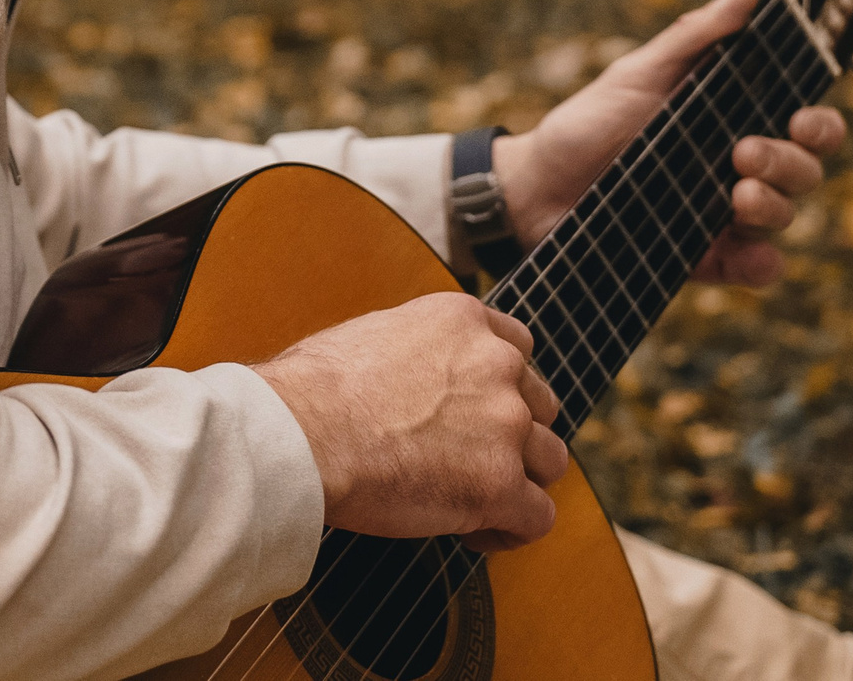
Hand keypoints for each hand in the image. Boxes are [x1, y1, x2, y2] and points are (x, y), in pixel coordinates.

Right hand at [253, 293, 566, 551]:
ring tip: (477, 500)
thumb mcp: (373, 334)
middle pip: (539, 404)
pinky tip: (474, 532)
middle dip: (512, 433)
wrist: (303, 431)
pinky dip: (511, 529)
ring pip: (549, 460)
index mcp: (462, 320)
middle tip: (471, 458)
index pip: (517, 346)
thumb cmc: (313, 389)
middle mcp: (496, 364)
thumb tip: (412, 379)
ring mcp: (504, 425)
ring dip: (520, 480)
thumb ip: (417, 350)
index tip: (477, 409)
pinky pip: (537, 517)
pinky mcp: (500, 485)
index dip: (502, 385)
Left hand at [493, 0, 848, 285]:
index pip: (803, 123)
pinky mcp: (704, 258)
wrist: (533, 188)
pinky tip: (745, 252)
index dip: (820, 124)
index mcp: (733, 119)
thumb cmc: (587, 123)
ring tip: (736, 195)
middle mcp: (739, 168)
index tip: (801, 119)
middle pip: (804, 170)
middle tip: (744, 153)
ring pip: (785, 216)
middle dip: (789, 162)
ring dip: (775, 206)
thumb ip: (694, 36)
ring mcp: (724, 216)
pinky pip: (756, 270)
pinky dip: (761, 265)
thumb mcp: (637, 74)